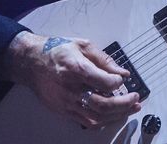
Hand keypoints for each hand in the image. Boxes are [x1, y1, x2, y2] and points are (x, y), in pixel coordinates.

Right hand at [0, 31, 140, 128]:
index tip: (122, 79)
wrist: (31, 62)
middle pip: (103, 105)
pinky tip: (113, 115)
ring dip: (117, 115)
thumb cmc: (56, 51)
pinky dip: (103, 120)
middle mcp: (71, 89)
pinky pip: (87, 122)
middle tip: (136, 99)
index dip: (118, 82)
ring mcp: (66, 103)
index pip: (104, 83)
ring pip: (97, 117)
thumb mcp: (82, 46)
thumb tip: (123, 73)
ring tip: (130, 109)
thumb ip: (104, 60)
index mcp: (76, 69)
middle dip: (124, 104)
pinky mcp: (63, 111)